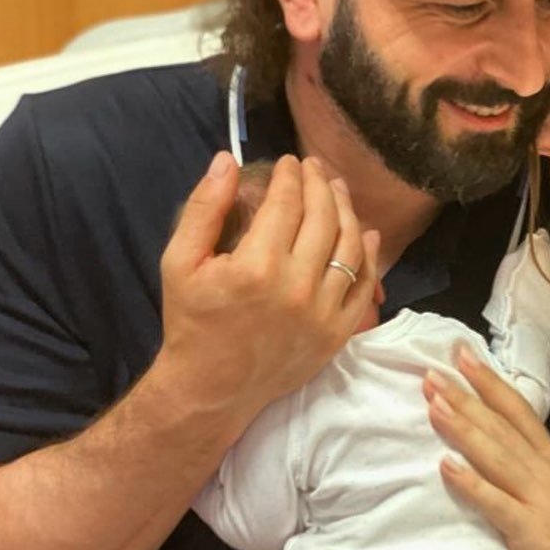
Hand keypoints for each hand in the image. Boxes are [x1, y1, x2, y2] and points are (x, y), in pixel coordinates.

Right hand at [155, 152, 378, 436]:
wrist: (211, 389)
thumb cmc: (192, 322)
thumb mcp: (179, 261)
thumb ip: (205, 207)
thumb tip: (228, 160)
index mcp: (257, 266)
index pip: (287, 203)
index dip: (290, 176)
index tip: (289, 162)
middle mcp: (297, 287)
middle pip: (323, 218)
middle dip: (320, 184)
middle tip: (314, 169)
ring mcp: (323, 313)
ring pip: (350, 247)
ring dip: (347, 212)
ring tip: (337, 191)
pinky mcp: (338, 334)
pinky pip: (364, 287)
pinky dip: (369, 257)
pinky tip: (365, 234)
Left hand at [424, 348, 549, 549]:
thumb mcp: (549, 487)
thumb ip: (520, 463)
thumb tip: (484, 438)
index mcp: (547, 455)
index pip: (515, 408)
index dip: (487, 380)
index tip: (459, 354)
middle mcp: (542, 467)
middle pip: (498, 425)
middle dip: (464, 397)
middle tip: (431, 373)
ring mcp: (536, 496)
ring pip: (494, 454)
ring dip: (462, 427)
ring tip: (433, 405)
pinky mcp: (527, 527)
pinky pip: (494, 500)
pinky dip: (470, 482)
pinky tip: (446, 465)